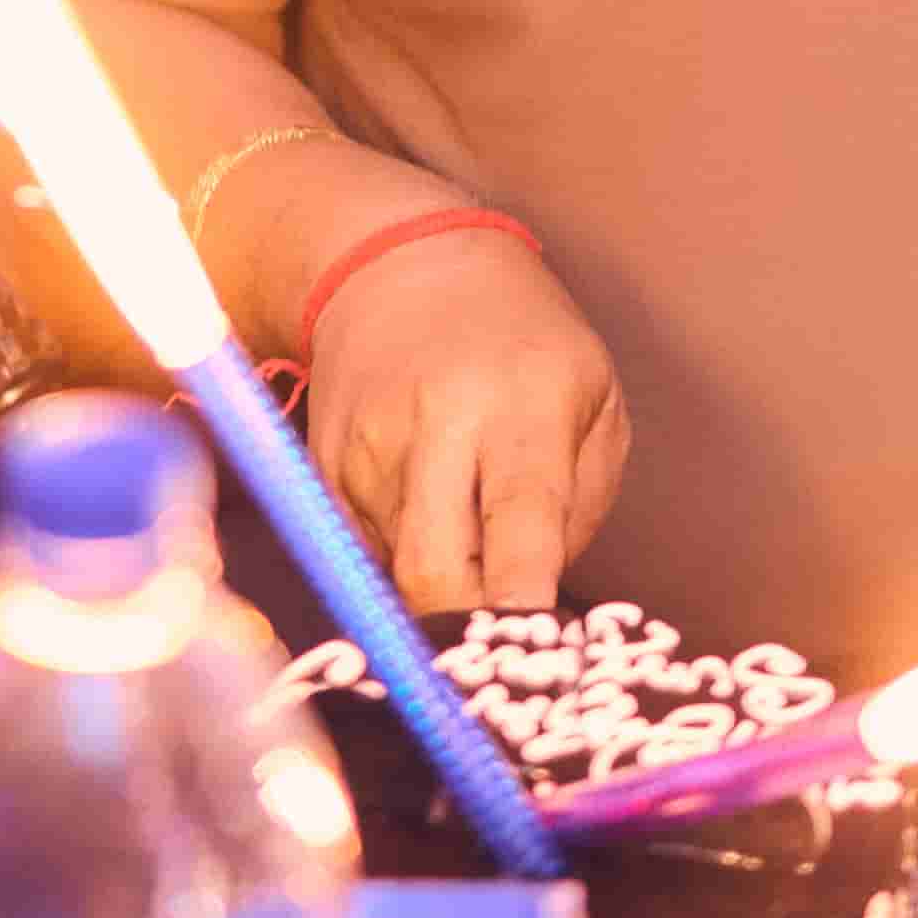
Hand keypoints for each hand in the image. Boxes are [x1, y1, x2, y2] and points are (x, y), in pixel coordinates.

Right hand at [302, 219, 625, 613]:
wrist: (402, 263)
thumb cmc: (523, 342)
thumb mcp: (594, 398)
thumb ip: (580, 505)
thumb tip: (535, 603)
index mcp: (521, 408)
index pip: (518, 525)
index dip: (519, 601)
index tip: (529, 655)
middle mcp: (435, 427)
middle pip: (435, 575)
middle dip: (467, 628)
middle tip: (502, 636)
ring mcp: (368, 448)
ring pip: (397, 576)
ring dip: (438, 581)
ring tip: (465, 518)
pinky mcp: (323, 466)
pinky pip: (364, 553)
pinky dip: (400, 552)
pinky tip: (423, 498)